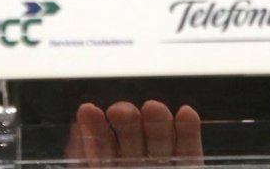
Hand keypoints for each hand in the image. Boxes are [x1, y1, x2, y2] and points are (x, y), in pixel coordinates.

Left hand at [64, 100, 202, 163]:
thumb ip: (87, 157)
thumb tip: (78, 132)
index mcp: (110, 168)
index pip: (100, 148)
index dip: (95, 129)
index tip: (88, 111)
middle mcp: (136, 168)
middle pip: (131, 139)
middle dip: (126, 122)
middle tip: (120, 109)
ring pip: (161, 143)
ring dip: (157, 123)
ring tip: (152, 107)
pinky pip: (191, 154)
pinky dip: (190, 134)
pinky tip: (186, 114)